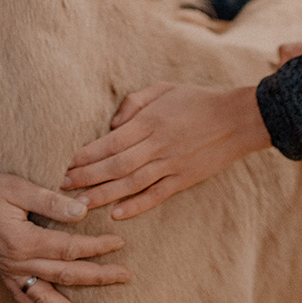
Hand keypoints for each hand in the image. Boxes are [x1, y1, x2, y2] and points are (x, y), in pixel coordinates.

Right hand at [0, 171, 130, 302]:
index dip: (95, 246)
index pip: (69, 247)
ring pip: (46, 298)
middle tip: (124, 276)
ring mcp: (11, 272)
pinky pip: (25, 300)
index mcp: (23, 240)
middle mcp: (18, 263)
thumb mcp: (18, 187)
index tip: (119, 242)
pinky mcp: (5, 275)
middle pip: (65, 274)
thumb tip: (82, 210)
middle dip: (97, 277)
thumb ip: (50, 201)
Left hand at [63, 83, 270, 219]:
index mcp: (150, 121)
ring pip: (131, 183)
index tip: (68, 163)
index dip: (87, 154)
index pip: (111, 142)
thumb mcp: (164, 88)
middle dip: (87, 177)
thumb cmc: (198, 100)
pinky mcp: (185, 179)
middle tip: (63, 186)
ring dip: (104, 195)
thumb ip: (135, 102)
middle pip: (115, 165)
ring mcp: (172, 164)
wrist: (238, 119)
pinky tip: (118, 214)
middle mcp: (158, 145)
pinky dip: (136, 206)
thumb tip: (113, 124)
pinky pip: (157, 195)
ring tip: (80, 206)